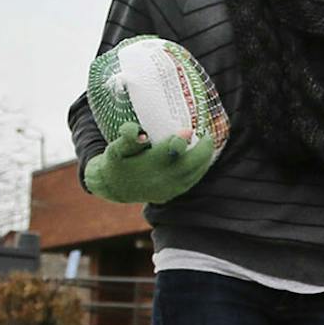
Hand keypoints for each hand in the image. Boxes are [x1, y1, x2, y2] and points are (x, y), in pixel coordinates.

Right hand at [85, 119, 214, 204]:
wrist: (114, 188)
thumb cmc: (116, 163)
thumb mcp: (115, 149)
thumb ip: (127, 138)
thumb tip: (141, 133)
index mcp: (148, 166)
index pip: (169, 152)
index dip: (180, 141)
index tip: (188, 129)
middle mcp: (160, 179)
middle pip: (189, 164)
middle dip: (202, 149)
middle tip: (208, 134)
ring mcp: (168, 189)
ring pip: (193, 174)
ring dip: (204, 159)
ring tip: (208, 143)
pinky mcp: (171, 194)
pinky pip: (191, 181)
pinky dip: (200, 169)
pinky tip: (202, 158)